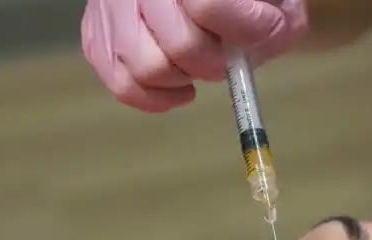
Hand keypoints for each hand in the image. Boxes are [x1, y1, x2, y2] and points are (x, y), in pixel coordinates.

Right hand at [81, 0, 308, 111]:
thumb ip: (275, 18)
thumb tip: (265, 32)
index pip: (206, 5)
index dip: (241, 27)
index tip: (261, 30)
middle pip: (179, 43)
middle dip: (211, 62)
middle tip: (223, 57)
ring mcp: (109, 6)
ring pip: (146, 68)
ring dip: (182, 79)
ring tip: (196, 67)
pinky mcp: (96, 34)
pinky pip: (122, 84)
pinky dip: (155, 98)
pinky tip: (179, 87)